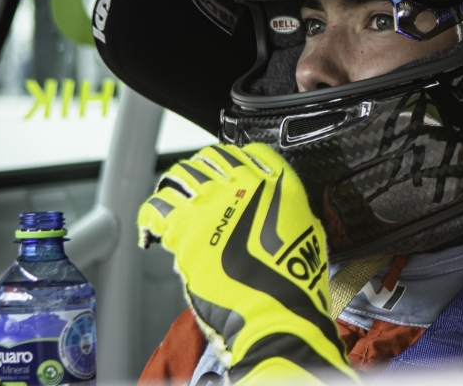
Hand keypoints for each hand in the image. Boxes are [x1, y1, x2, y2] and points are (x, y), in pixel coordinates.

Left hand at [137, 143, 355, 383]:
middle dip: (202, 171)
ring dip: (175, 187)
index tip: (228, 172)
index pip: (250, 151)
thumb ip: (290, 210)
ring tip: (172, 204)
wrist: (274, 311)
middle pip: (211, 157)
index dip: (236, 160)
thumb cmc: (294, 282)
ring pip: (180, 174)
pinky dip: (151, 217)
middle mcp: (243, 183)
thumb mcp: (310, 232)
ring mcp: (211, 202)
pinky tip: (153, 230)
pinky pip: (156, 206)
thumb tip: (278, 213)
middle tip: (197, 189)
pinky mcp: (184, 226)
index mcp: (278, 182)